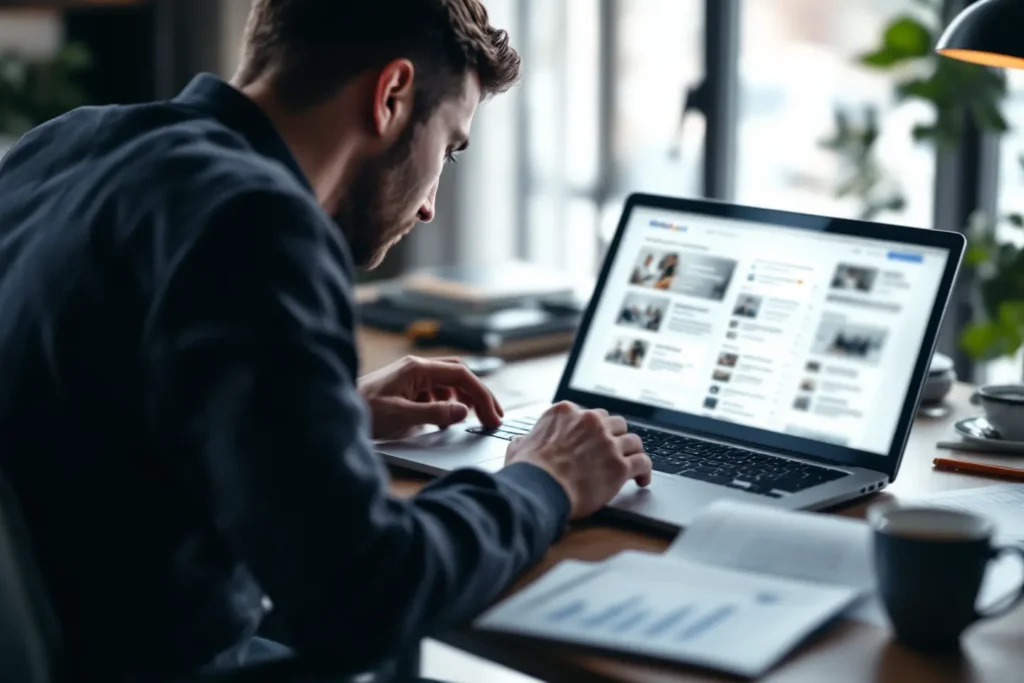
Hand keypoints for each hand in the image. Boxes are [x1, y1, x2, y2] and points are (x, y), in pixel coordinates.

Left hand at [358, 356, 502, 439]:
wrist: (331, 413)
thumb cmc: (361, 411)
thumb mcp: (400, 415)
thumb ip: (434, 413)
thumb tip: (463, 412)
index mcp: (417, 368)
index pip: (462, 374)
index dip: (482, 394)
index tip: (493, 415)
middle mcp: (416, 369)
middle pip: (459, 375)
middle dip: (479, 394)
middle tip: (494, 416)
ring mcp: (410, 379)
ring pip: (448, 384)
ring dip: (463, 400)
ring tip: (475, 420)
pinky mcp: (405, 390)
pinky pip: (434, 394)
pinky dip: (446, 405)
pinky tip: (445, 422)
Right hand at [505, 402, 651, 519]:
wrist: (539, 490)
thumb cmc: (527, 472)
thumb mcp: (518, 447)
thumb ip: (525, 440)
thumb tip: (522, 442)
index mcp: (565, 413)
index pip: (589, 414)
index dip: (594, 429)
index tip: (595, 440)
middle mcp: (590, 422)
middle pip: (615, 423)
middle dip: (615, 437)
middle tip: (614, 451)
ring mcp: (607, 443)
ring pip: (633, 440)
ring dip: (632, 452)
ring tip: (633, 463)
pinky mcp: (620, 466)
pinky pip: (643, 462)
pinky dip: (645, 471)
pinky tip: (642, 479)